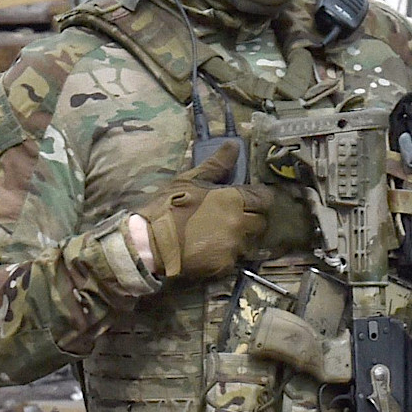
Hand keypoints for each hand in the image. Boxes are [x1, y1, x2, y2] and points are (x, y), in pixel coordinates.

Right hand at [131, 143, 271, 282]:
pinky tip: (212, 249)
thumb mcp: (189, 180)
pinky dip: (228, 255)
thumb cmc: (168, 207)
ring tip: (220, 235)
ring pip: (249, 241)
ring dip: (241, 238)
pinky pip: (235, 259)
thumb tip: (234, 145)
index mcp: (234, 200)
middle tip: (232, 217)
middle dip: (251, 218)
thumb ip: (217, 165)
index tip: (249, 199)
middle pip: (260, 221)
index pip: (264, 198)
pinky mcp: (224, 266)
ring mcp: (233, 246)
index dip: (259, 198)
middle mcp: (239, 223)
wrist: (148, 243)